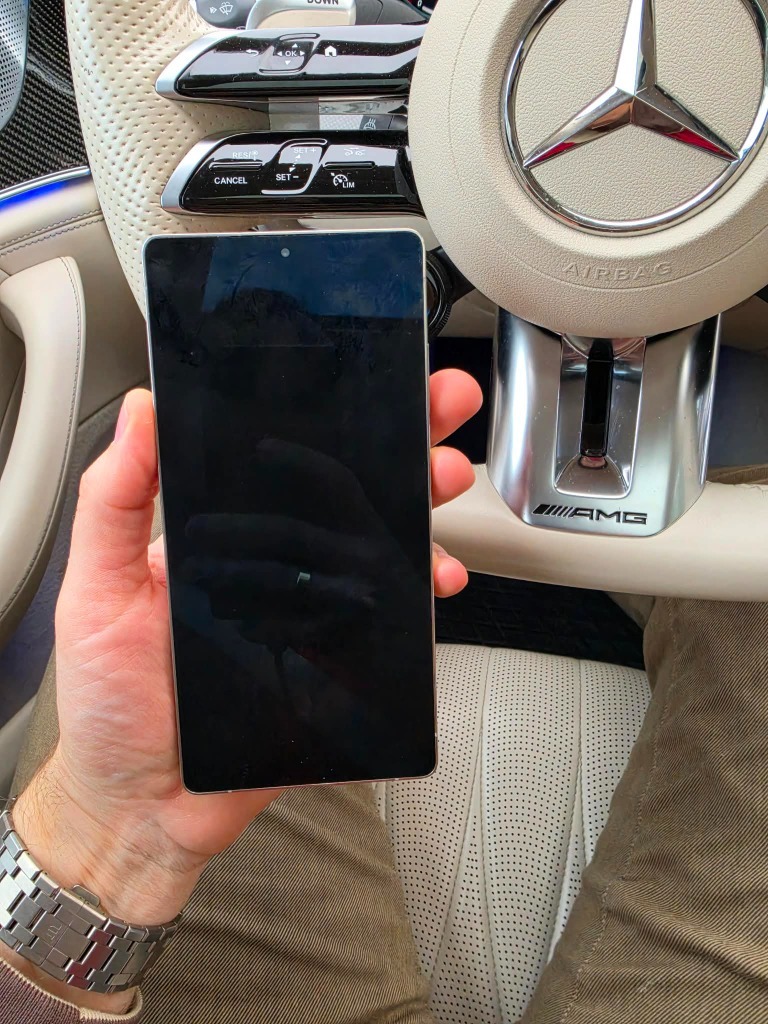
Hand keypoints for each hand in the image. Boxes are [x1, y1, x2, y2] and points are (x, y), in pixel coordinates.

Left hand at [12, 370, 481, 936]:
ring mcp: (312, 614)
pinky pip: (393, 623)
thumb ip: (114, 502)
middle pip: (350, 494)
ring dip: (425, 509)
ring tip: (444, 482)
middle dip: (402, 443)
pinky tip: (433, 582)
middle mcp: (275, 568)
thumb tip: (142, 413)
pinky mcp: (338, 663)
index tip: (364, 383)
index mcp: (223, 538)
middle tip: (438, 409)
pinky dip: (423, 597)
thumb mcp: (95, 590)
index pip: (283, 466)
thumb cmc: (110, 702)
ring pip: (383, 549)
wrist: (142, 805)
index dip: (327, 420)